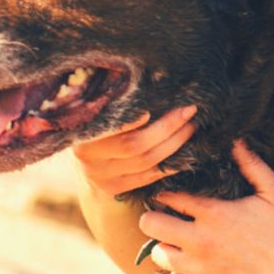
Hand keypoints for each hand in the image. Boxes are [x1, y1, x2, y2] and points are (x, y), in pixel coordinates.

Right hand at [72, 105, 197, 195]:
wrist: (84, 154)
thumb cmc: (97, 122)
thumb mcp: (99, 110)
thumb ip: (116, 103)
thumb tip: (151, 84)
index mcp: (83, 135)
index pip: (111, 128)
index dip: (130, 121)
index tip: (149, 110)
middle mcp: (90, 160)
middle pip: (135, 145)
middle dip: (167, 127)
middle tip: (188, 110)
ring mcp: (102, 178)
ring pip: (147, 162)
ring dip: (174, 144)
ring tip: (190, 127)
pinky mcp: (116, 189)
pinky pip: (149, 177)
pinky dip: (170, 164)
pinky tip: (184, 152)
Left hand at [140, 140, 273, 273]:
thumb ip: (252, 165)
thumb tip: (237, 141)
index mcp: (216, 214)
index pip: (170, 197)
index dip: (165, 189)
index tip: (170, 186)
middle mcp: (202, 241)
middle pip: (152, 224)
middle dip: (155, 215)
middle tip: (167, 211)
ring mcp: (202, 267)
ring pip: (159, 255)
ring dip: (164, 244)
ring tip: (178, 236)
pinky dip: (177, 270)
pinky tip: (192, 259)